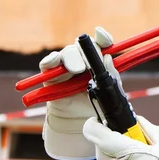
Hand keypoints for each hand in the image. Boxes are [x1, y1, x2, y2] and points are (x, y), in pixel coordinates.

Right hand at [40, 26, 120, 159]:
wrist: (79, 120)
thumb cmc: (95, 102)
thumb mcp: (108, 89)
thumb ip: (111, 74)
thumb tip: (108, 57)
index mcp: (97, 60)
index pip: (100, 43)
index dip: (102, 38)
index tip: (106, 40)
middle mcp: (81, 59)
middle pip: (82, 46)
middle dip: (87, 52)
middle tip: (89, 65)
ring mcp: (65, 66)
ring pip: (67, 52)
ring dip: (72, 58)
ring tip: (77, 70)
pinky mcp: (50, 75)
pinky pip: (47, 63)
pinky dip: (50, 60)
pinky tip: (55, 61)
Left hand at [83, 115, 158, 159]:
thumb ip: (145, 127)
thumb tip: (135, 120)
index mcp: (124, 150)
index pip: (93, 132)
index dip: (96, 122)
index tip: (105, 118)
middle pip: (99, 144)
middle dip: (111, 135)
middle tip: (131, 134)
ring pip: (105, 157)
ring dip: (116, 149)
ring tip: (138, 149)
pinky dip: (121, 159)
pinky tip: (138, 159)